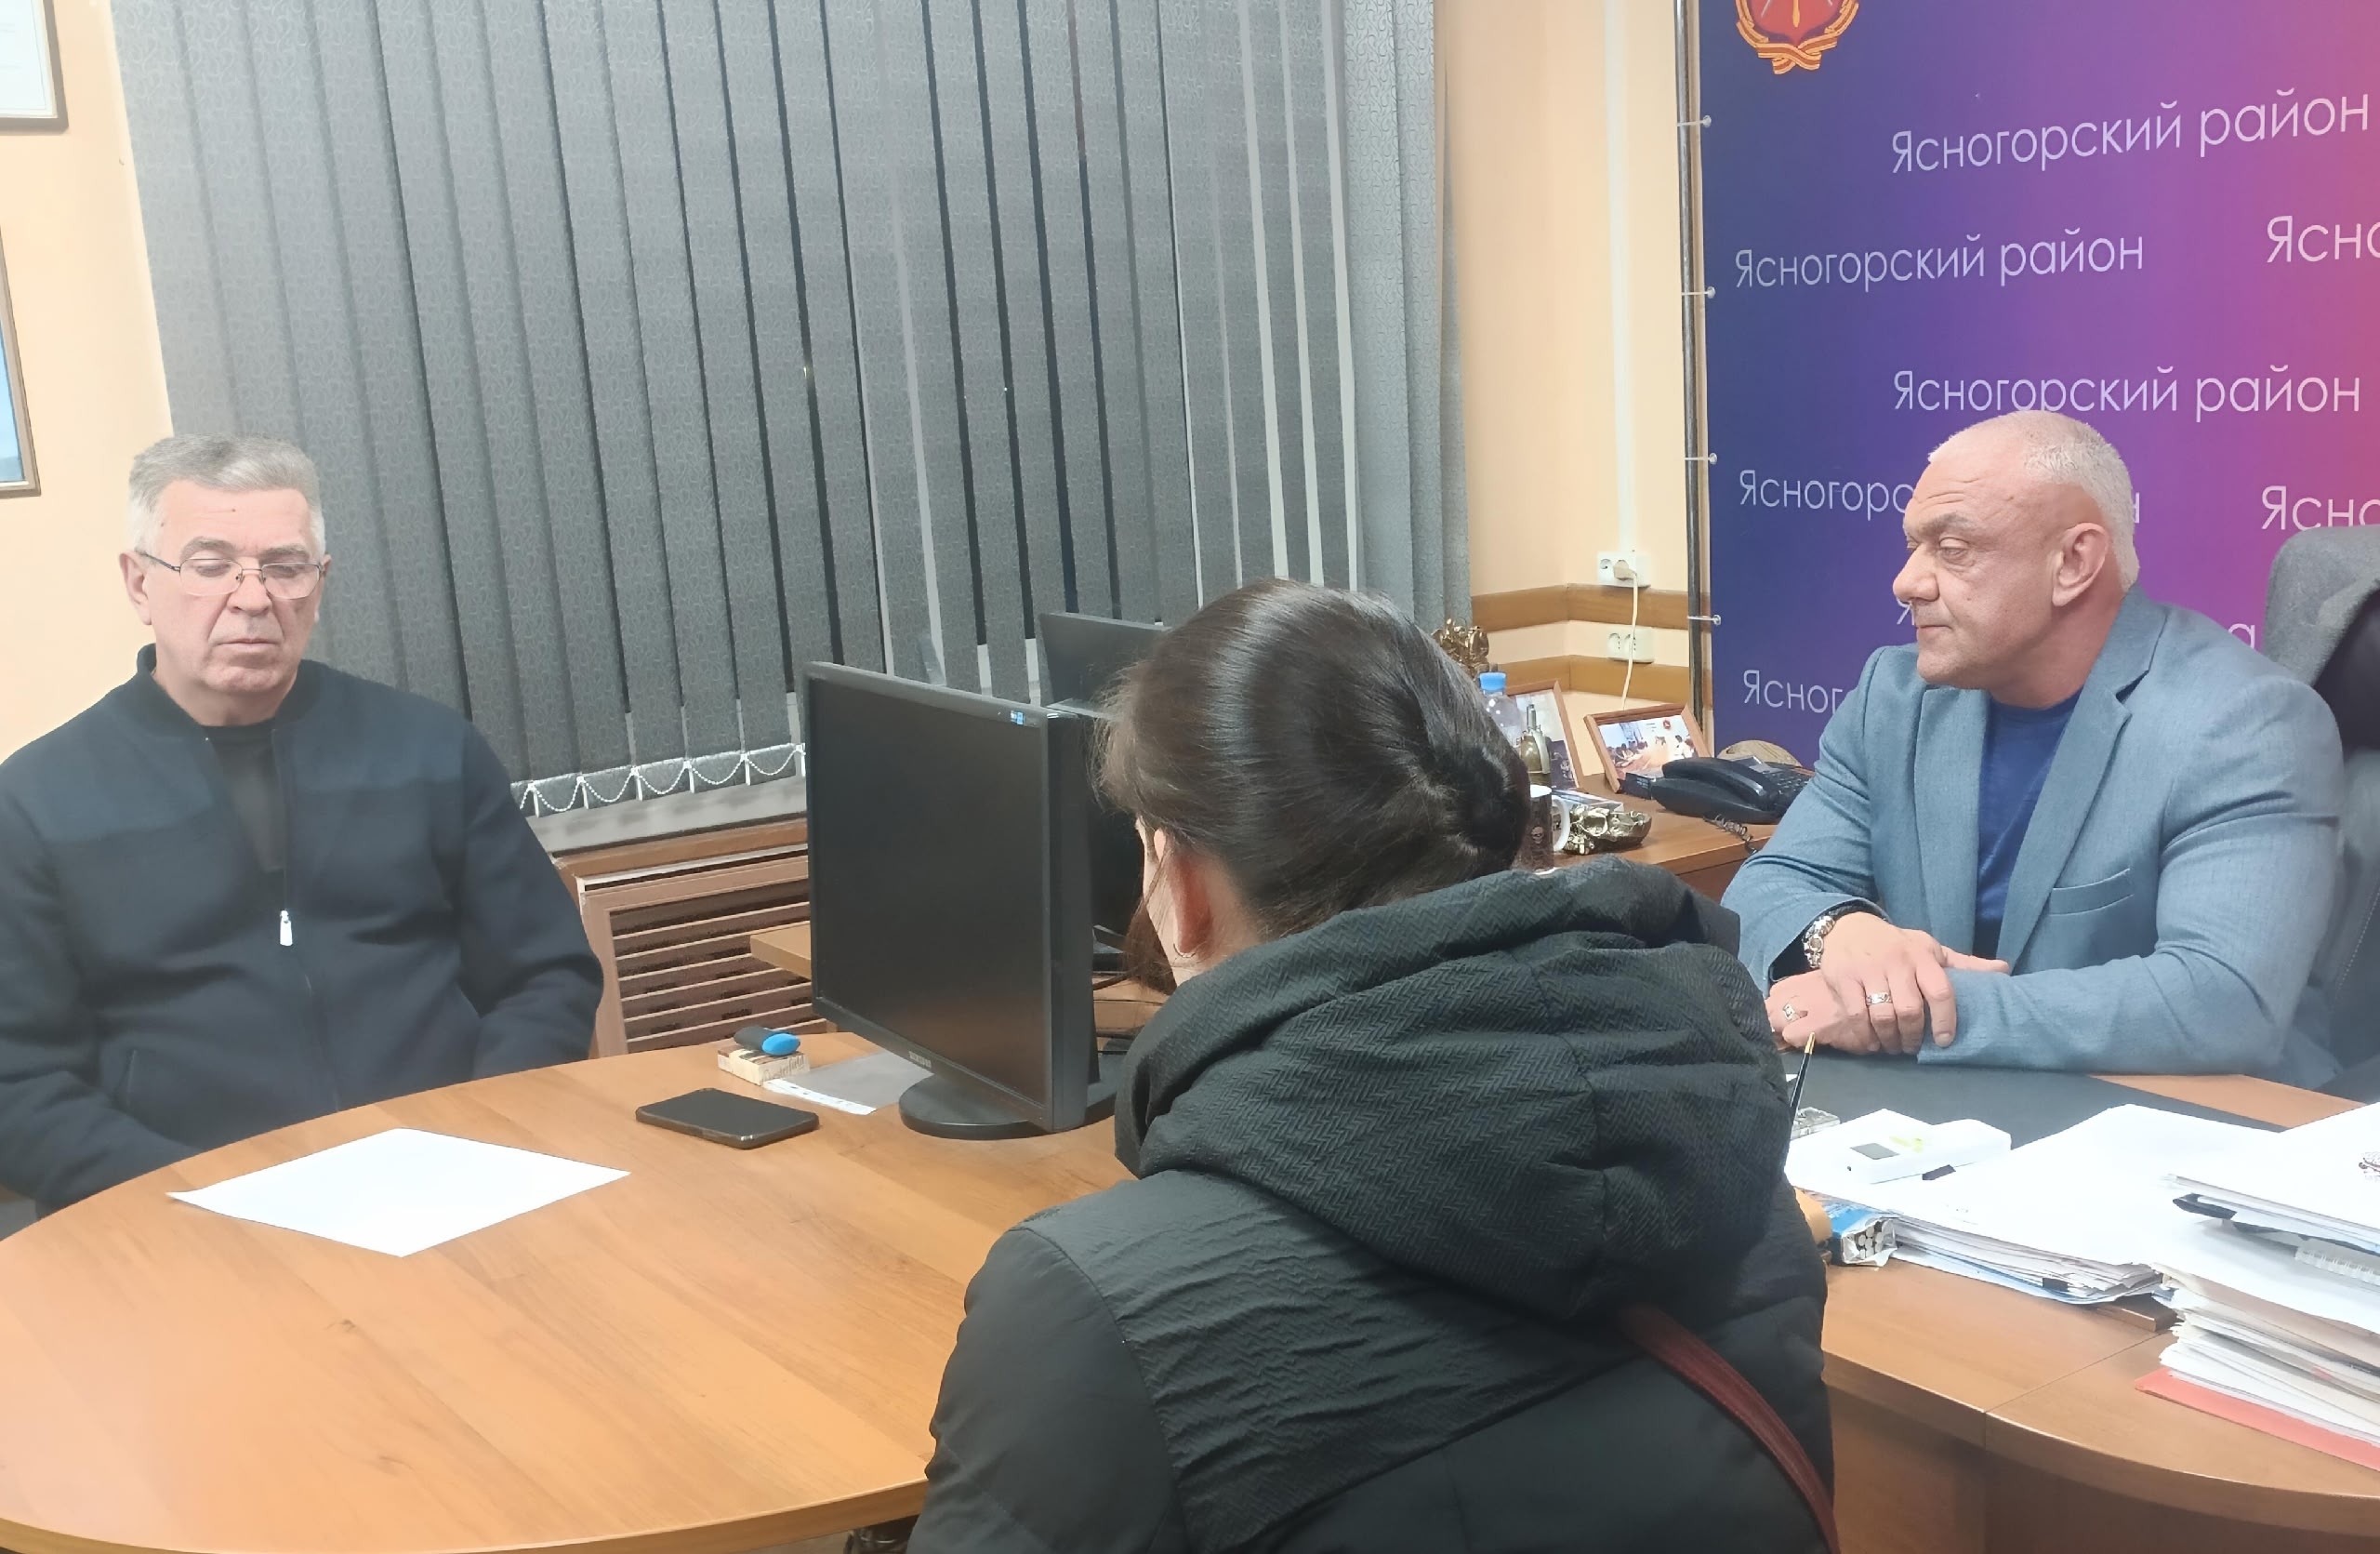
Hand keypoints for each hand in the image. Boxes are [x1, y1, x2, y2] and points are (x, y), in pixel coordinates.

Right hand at [1772, 915, 2008, 1053]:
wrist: (1848, 926)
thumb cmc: (1896, 944)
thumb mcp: (1930, 948)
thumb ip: (1964, 964)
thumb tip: (2004, 969)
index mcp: (1922, 956)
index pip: (1941, 991)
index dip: (1946, 1020)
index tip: (1945, 1040)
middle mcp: (1896, 962)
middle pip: (1910, 1009)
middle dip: (1913, 1036)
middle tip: (1913, 1047)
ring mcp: (1867, 970)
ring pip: (1883, 1015)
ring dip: (1890, 1039)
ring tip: (1893, 1047)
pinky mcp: (1843, 978)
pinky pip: (1857, 1015)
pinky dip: (1865, 1035)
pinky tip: (1871, 1041)